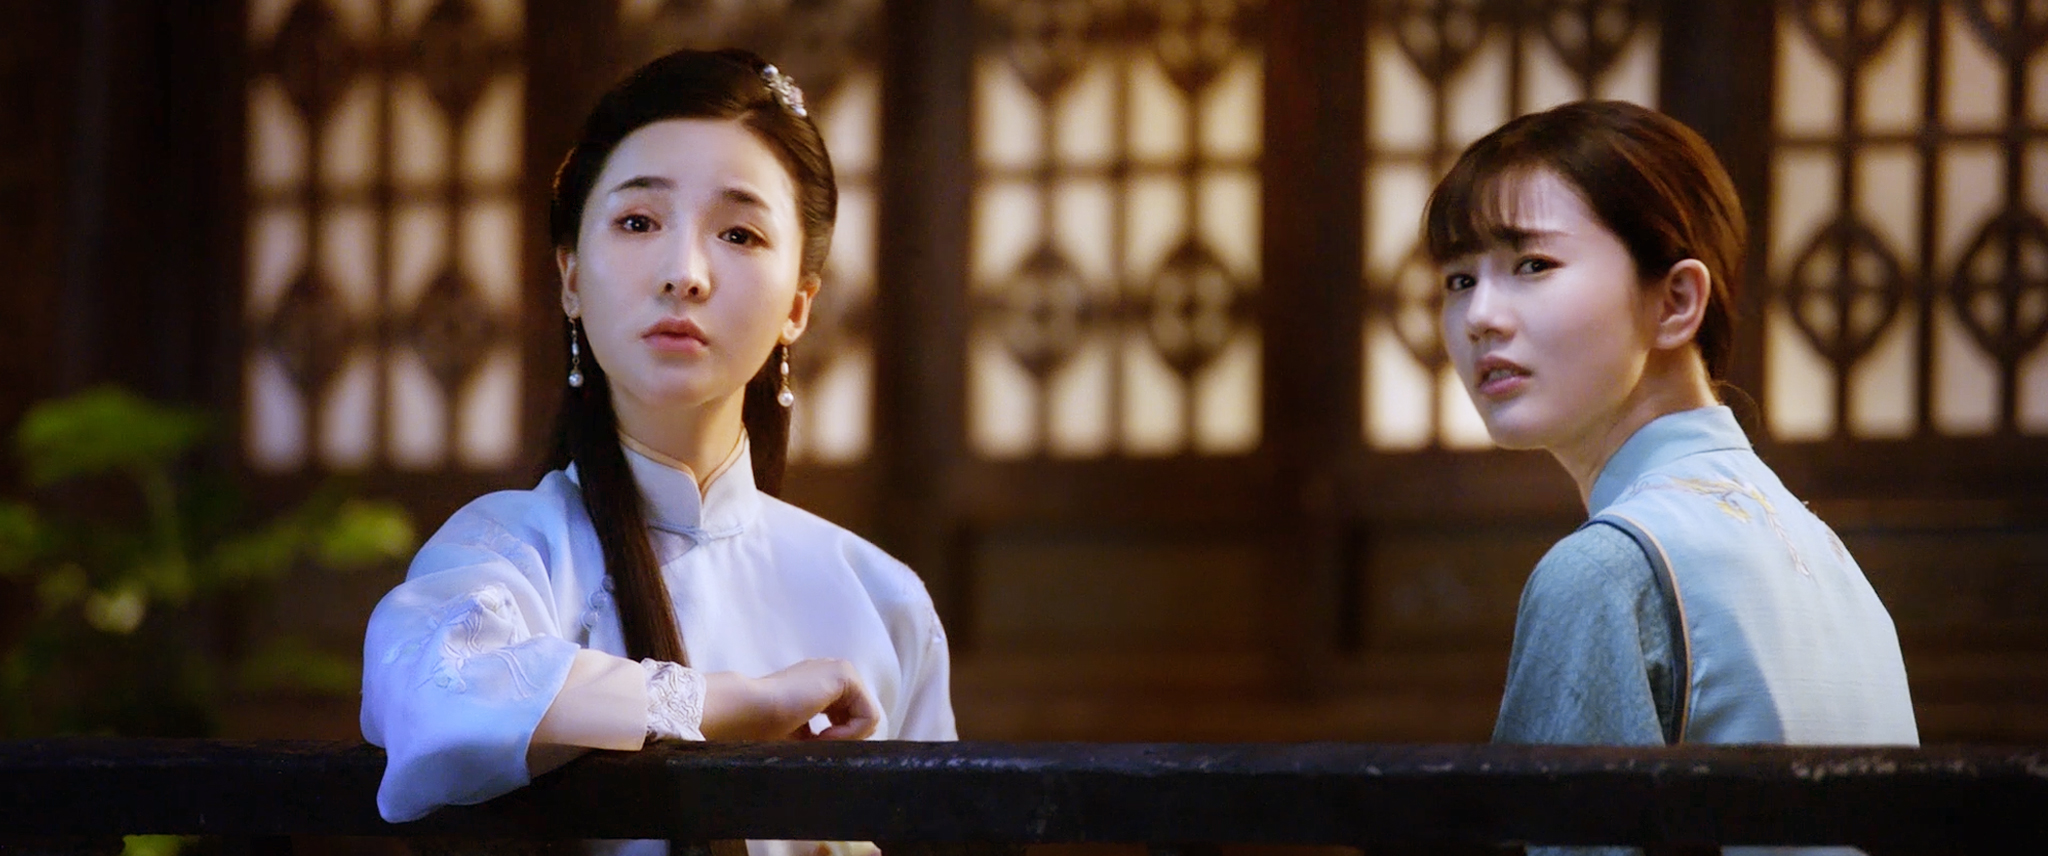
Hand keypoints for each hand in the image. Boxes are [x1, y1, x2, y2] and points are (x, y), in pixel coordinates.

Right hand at [700, 658, 879, 740]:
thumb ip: (822, 736)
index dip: (837, 739)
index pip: (848, 717)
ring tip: (819, 741)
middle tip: (817, 745)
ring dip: (846, 736)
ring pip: (867, 716)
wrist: (749, 710)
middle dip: (844, 737)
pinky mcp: (844, 674)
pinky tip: (824, 735)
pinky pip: (869, 715)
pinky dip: (851, 733)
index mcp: (821, 684)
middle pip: (860, 716)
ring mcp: (840, 670)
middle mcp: (832, 673)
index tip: (812, 745)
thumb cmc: (765, 726)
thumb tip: (845, 752)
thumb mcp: (801, 735)